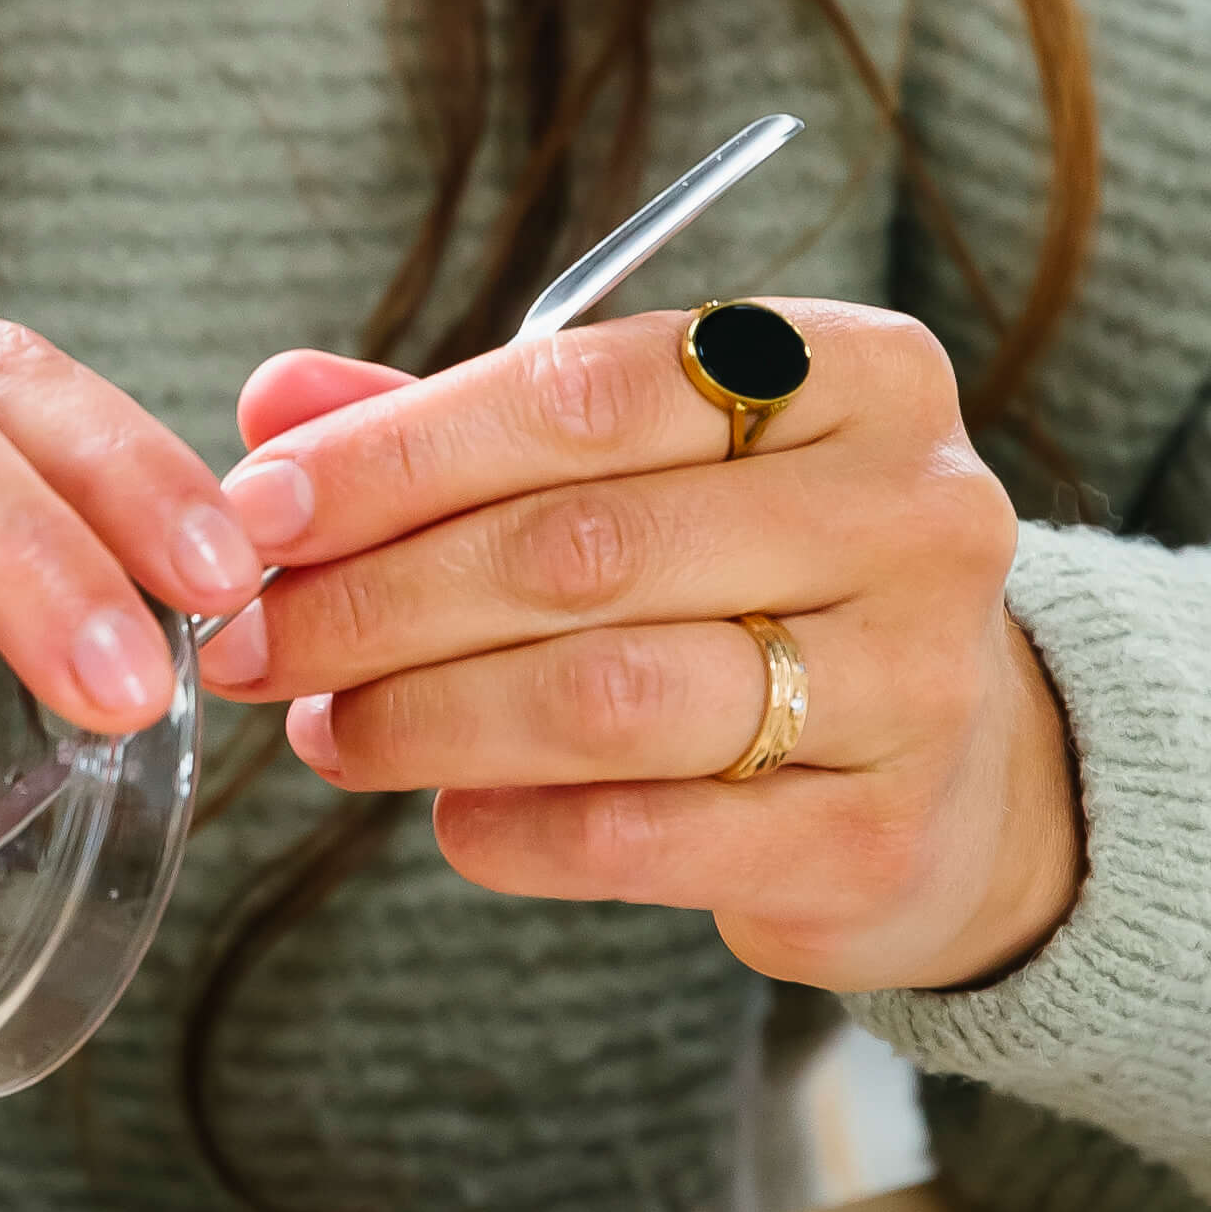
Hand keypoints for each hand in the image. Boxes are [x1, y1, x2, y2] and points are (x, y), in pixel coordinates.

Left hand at [194, 301, 1078, 996]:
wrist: (964, 778)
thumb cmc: (768, 588)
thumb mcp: (653, 474)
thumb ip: (468, 430)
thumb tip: (274, 400)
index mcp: (855, 374)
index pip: (583, 391)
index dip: (395, 454)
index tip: (254, 508)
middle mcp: (913, 510)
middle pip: (580, 548)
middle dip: (377, 597)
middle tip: (247, 636)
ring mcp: (916, 680)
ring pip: (605, 695)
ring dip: (425, 716)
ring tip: (323, 728)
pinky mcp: (878, 837)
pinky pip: (647, 836)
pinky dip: (516, 830)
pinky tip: (444, 818)